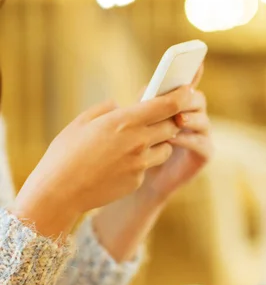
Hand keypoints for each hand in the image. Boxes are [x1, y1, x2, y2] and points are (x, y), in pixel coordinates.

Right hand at [13, 86, 203, 237]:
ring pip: (166, 147)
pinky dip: (143, 162)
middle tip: (161, 118)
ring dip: (160, 142)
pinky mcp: (138, 180)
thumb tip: (120, 105)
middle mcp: (138, 141)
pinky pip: (149, 166)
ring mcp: (140, 163)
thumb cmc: (65, 154)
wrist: (58, 193)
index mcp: (124, 121)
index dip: (181, 96)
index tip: (188, 90)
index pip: (167, 105)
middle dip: (170, 121)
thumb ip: (106, 109)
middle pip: (172, 126)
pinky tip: (121, 164)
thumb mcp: (82, 122)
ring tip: (139, 142)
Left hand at [137, 65, 213, 201]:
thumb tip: (146, 91)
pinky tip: (174, 140)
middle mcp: (193, 117)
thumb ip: (143, 106)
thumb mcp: (134, 123)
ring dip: (190, 118)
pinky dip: (189, 140)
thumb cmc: (132, 148)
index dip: (193, 71)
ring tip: (176, 121)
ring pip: (203, 120)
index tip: (197, 60)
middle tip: (178, 99)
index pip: (187, 84)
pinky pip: (203, 144)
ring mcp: (201, 135)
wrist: (132, 181)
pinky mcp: (203, 155)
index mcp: (177, 105)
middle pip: (198, 99)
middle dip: (188, 98)